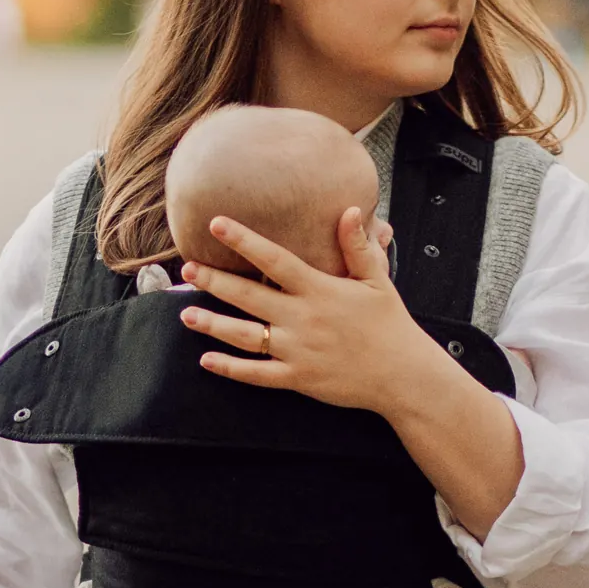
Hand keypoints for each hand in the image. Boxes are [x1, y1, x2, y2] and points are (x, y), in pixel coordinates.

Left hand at [179, 207, 423, 414]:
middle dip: (214, 282)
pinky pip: (257, 374)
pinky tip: (206, 360)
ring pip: (245, 336)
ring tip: (185, 315)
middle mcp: (302, 319)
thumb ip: (357, 246)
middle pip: (248, 296)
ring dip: (213, 325)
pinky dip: (230, 369)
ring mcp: (297, 351)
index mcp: (319, 290)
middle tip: (187, 269)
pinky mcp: (297, 378)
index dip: (244, 241)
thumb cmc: (390, 324)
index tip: (215, 224)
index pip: (274, 260)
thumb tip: (348, 209)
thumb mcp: (377, 280)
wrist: (402, 375)